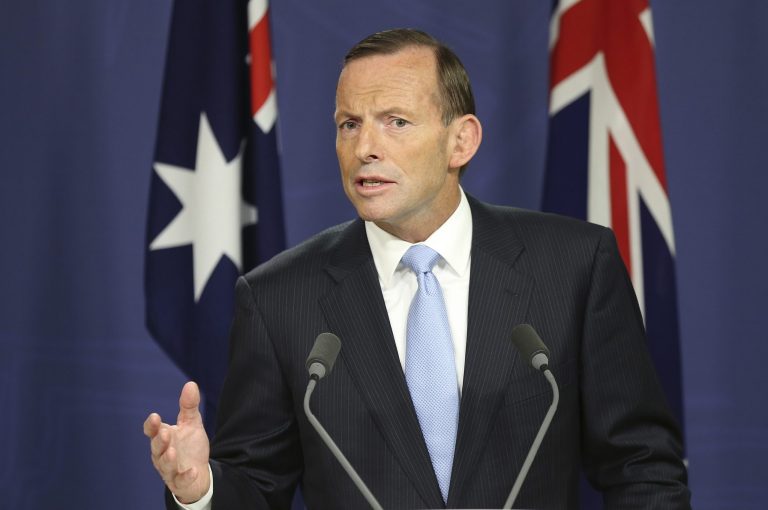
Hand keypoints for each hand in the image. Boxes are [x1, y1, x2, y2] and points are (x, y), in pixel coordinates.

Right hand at [144, 381, 210, 503]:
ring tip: (172, 451)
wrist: (199, 473)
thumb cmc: (190, 446)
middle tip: (165, 433)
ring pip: (164, 465)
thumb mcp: (191, 424)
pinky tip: (193, 471)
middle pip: (156, 447)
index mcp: (163, 437)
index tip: (155, 417)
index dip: (151, 425)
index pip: (152, 431)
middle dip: (159, 441)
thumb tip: (190, 383)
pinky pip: (180, 481)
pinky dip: (185, 476)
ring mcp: (169, 469)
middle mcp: (162, 453)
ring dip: (167, 458)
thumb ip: (189, 406)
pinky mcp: (179, 482)